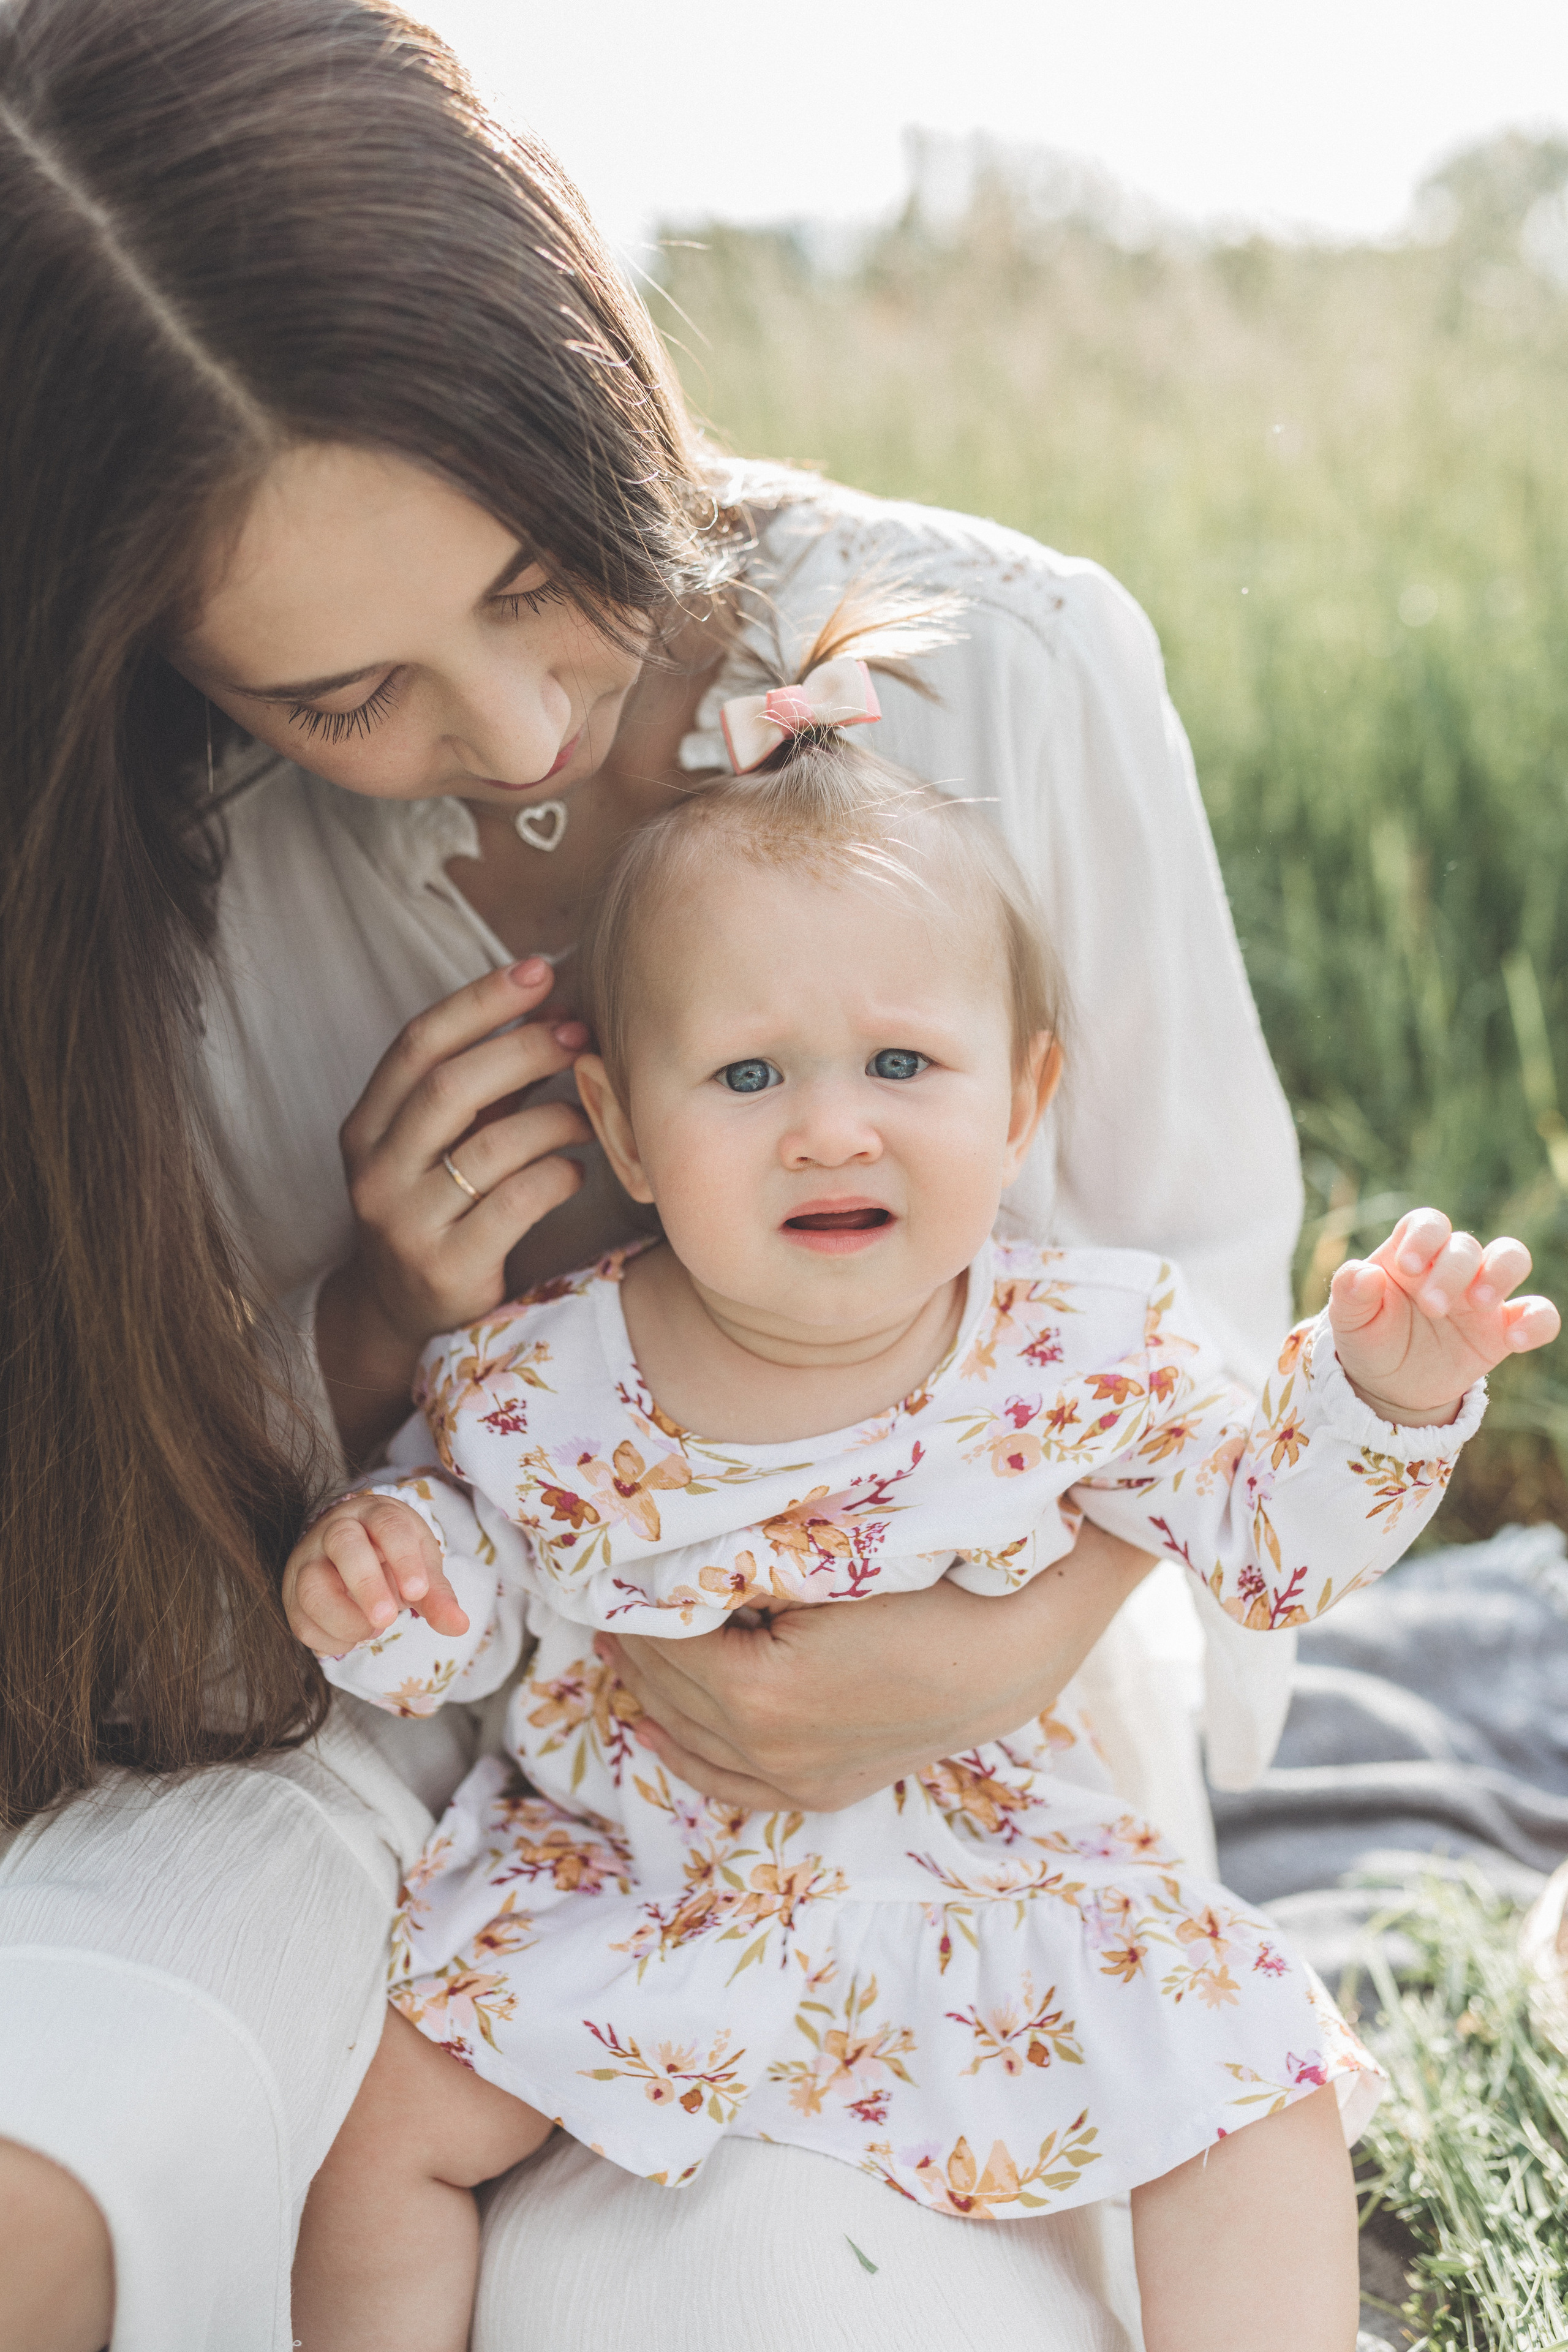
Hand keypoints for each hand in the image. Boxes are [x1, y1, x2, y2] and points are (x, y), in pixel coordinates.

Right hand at [283, 1493, 469, 1653]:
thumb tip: (460, 1626)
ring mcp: (309, 1560)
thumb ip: (437, 1596)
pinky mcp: (292, 1591)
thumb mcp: (420, 1568)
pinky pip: (300, 1619)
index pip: (388, 1527)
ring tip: (372, 1631)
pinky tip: (351, 1641)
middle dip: (367, 1585)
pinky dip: (328, 1638)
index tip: (418, 1593)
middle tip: (387, 1620)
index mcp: (376, 1515)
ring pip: (312, 1585)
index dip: (403, 1559)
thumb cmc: (392, 1556)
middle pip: (344, 1545)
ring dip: (343, 1618)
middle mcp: (336, 1530)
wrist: (352, 1549)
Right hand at [317, 959, 592, 1457]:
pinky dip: (556, 1176)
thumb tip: (555, 1005)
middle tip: (580, 1034)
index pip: (417, 1044)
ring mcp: (406, 1225)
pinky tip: (575, 1170)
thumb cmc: (438, 1205)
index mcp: (365, 1126)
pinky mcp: (447, 1270)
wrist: (399, 1313)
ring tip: (586, 1114)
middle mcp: (374, 1172)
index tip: (540, 969)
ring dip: (552, 1117)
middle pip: (450, 1088)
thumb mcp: (437, 1142)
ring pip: (488, 1148)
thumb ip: (479, 1085)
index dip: (480, 1001)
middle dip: (523, 1050)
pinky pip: (515, 1205)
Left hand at [594, 1524, 1154, 1810]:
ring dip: (649, 1686)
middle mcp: (770, 1750)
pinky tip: (650, 1725)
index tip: (611, 1556)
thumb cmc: (927, 1585)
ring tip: (621, 1633)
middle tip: (606, 1584)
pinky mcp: (823, 1793)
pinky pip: (728, 1785)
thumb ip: (743, 1562)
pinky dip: (684, 1754)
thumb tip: (670, 1544)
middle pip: (666, 1687)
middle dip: (634, 1635)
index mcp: (761, 1695)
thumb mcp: (826, 1562)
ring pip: (688, 1736)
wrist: (1017, 1648)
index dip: (630, 1595)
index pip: (662, 1638)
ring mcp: (798, 1780)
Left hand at [1329, 1207, 1559, 1425]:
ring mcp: (1481, 1295)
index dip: (1424, 1237)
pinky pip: (1538, 1313)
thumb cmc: (1369, 1339)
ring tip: (1479, 1302)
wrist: (1389, 1386)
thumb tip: (1363, 1273)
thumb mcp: (1348, 1321)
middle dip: (1452, 1271)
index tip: (1409, 1267)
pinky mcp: (1503, 1329)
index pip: (1428, 1223)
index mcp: (1411, 1254)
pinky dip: (1537, 1320)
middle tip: (1433, 1307)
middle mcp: (1450, 1267)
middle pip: (1466, 1245)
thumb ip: (1349, 1292)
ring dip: (1501, 1273)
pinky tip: (1515, 1340)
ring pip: (1512, 1257)